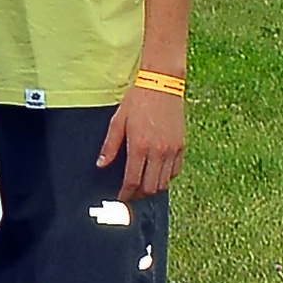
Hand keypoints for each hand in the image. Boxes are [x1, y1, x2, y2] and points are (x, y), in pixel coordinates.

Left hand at [98, 79, 185, 198]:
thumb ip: (110, 146)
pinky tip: (156, 173)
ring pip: (164, 182)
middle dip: (139, 195)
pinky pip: (175, 171)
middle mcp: (158, 151)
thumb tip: (101, 164)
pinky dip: (166, 177)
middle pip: (150, 187)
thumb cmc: (137, 101)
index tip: (121, 198)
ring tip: (142, 186)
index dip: (126, 193)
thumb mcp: (118, 121)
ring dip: (152, 188)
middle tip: (130, 195)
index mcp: (140, 146)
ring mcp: (172, 150)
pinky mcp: (181, 146)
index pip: (133, 180)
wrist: (162, 84)